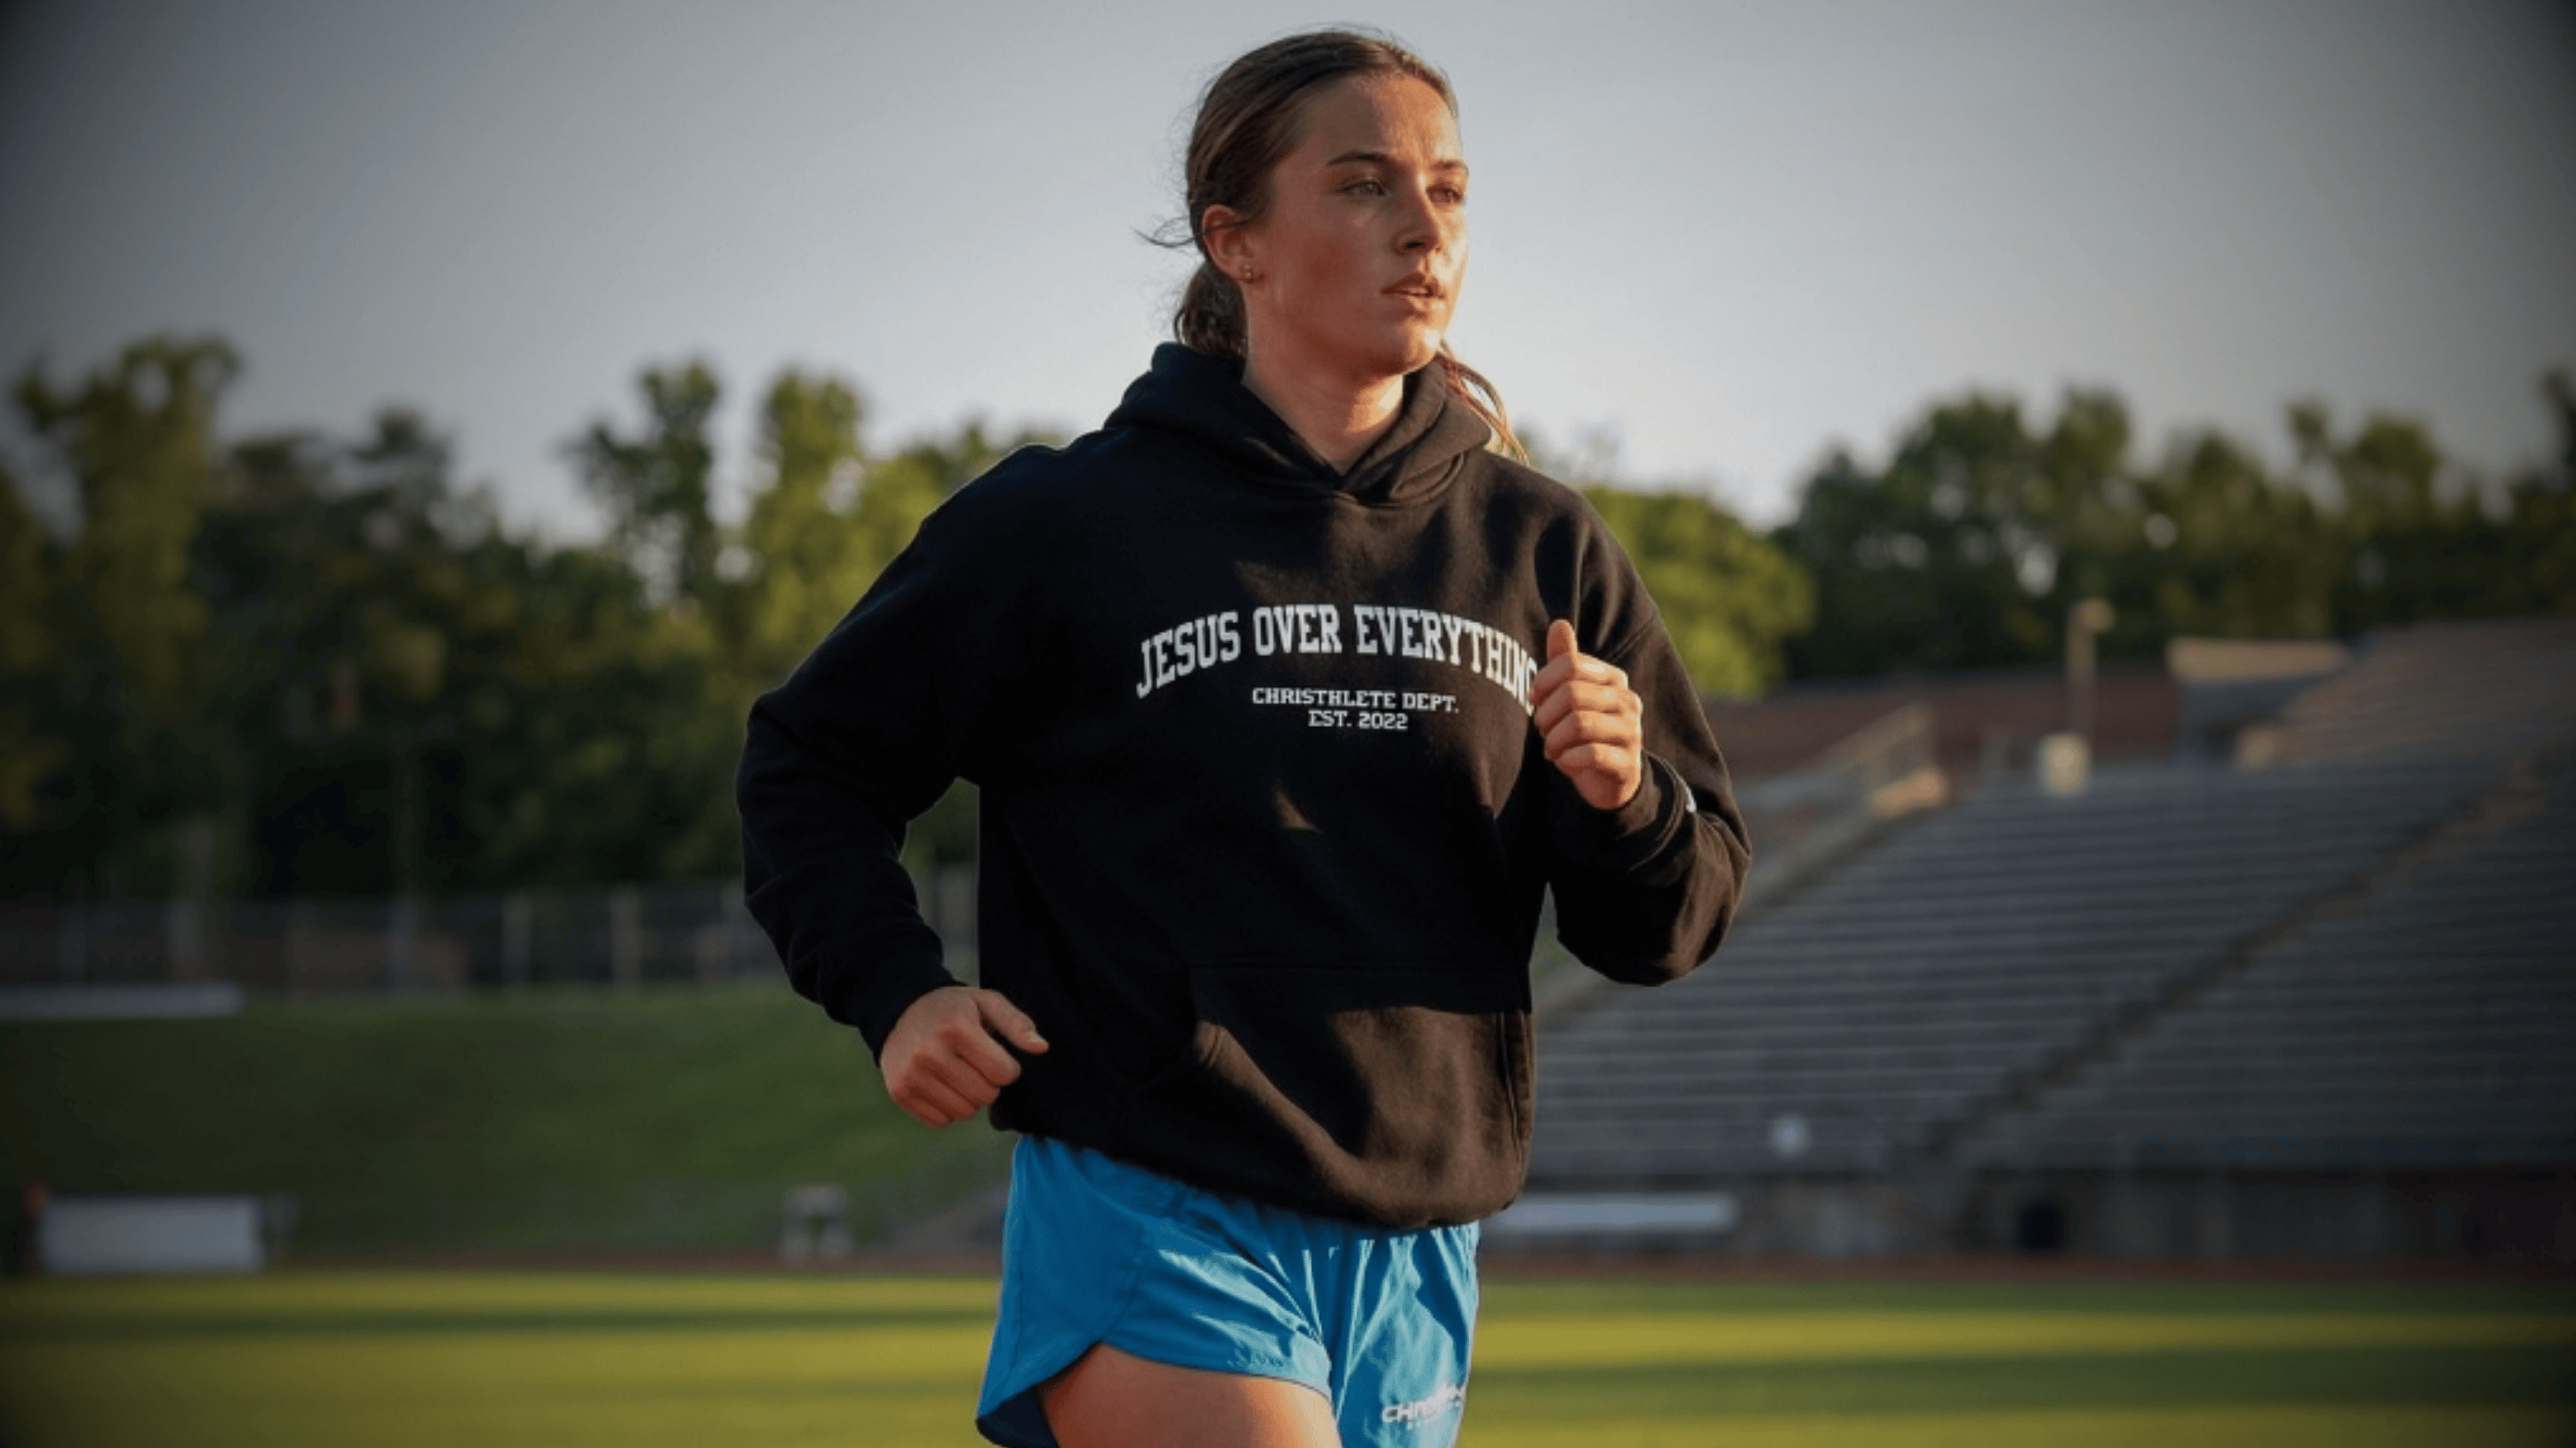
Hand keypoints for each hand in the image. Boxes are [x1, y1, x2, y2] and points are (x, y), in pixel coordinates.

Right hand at [880, 985, 1047, 1128]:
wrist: (900, 1012)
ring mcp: (911, 1075)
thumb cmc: (952, 1009)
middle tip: (975, 1065)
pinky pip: (941, 1122)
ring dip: (969, 1099)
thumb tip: (1041, 1048)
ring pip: (964, 1113)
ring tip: (959, 1074)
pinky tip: (941, 1085)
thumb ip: (1016, 1023)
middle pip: (985, 1096)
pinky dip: (948, 1109)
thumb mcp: (986, 1002)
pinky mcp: (899, 1092)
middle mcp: (929, 1052)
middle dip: (989, 1084)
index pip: (1003, 1073)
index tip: (994, 1055)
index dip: (1007, 1068)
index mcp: (955, 1028)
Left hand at [1531, 618, 1643, 810]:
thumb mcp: (1572, 694)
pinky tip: (1564, 762)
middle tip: (1541, 730)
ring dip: (1554, 740)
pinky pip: (1592, 754)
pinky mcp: (1628, 763)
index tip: (1535, 700)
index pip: (1570, 664)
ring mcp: (1631, 732)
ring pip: (1579, 723)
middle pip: (1572, 693)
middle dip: (1545, 715)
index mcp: (1613, 678)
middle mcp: (1627, 700)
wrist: (1609, 778)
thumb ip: (1565, 661)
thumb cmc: (1584, 730)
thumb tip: (1559, 624)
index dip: (1543, 683)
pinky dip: (1568, 759)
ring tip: (1550, 748)